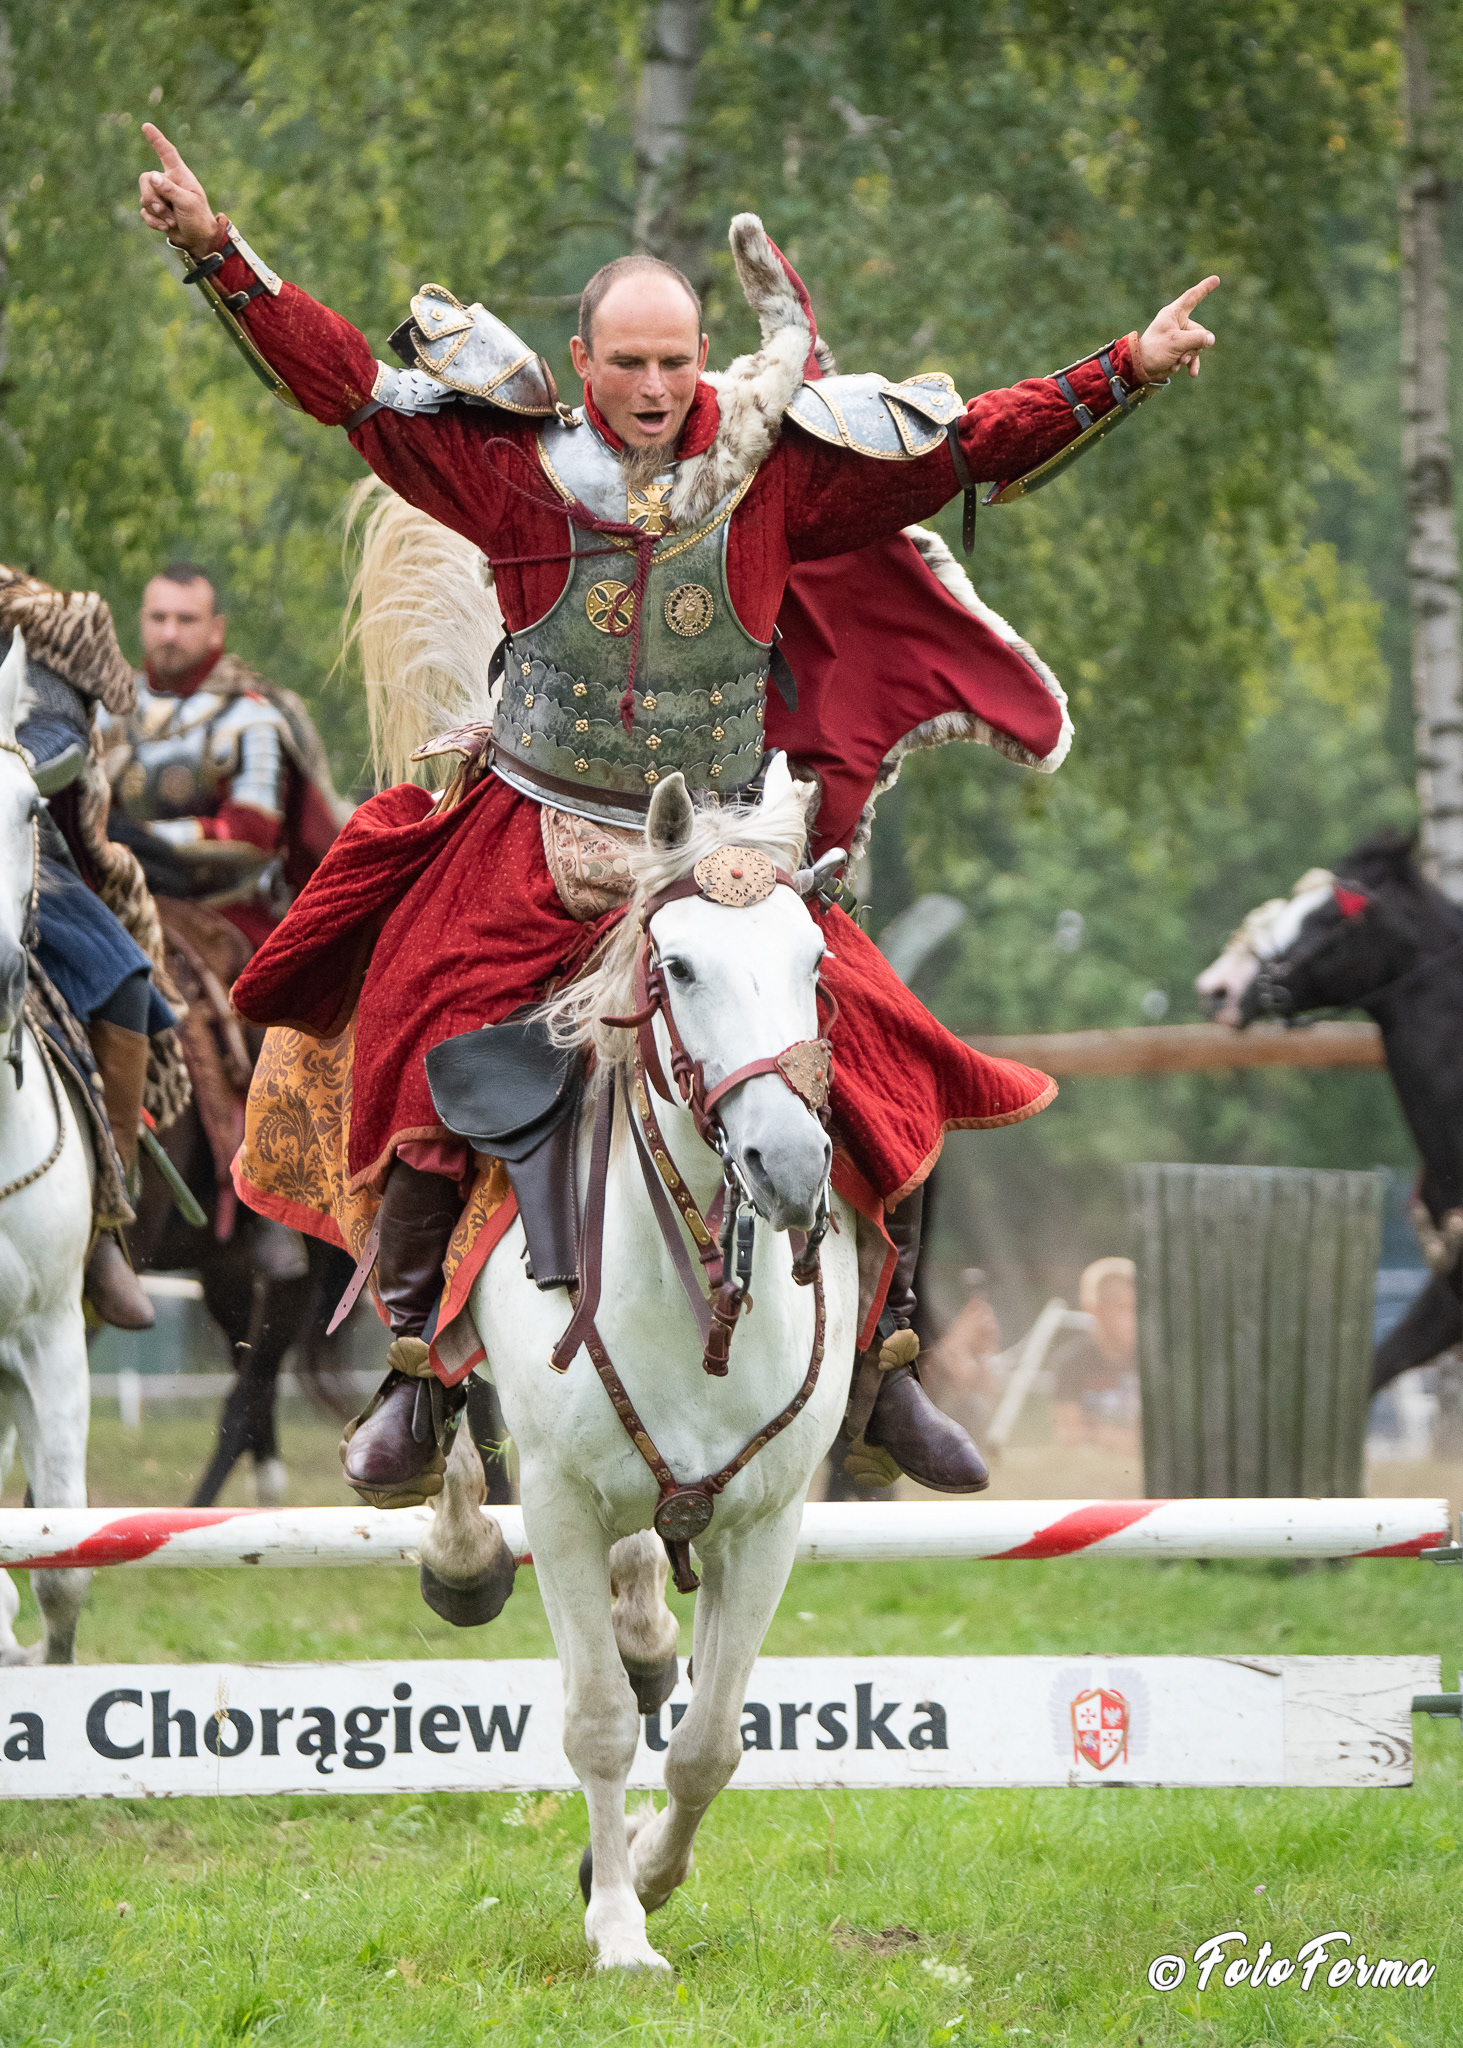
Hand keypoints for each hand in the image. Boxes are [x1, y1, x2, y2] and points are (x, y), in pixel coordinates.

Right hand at [138, 123, 221, 258]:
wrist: (198, 241)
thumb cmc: (198, 218)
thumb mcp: (188, 202)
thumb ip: (170, 189)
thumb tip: (152, 176)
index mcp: (179, 175)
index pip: (166, 152)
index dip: (156, 139)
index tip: (146, 126)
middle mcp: (167, 183)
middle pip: (145, 179)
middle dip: (151, 196)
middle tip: (164, 210)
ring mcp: (160, 197)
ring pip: (144, 197)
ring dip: (156, 212)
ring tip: (171, 221)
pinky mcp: (156, 212)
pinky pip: (144, 212)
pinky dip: (153, 221)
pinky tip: (165, 227)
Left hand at [1136, 276, 1219, 380]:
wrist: (1140, 369)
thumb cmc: (1154, 351)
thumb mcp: (1176, 343)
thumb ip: (1196, 339)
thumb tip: (1211, 339)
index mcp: (1174, 314)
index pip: (1192, 297)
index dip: (1204, 288)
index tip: (1216, 279)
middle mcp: (1178, 323)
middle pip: (1199, 331)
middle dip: (1194, 346)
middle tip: (1182, 355)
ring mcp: (1179, 338)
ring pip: (1197, 345)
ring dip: (1190, 356)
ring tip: (1179, 362)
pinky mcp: (1179, 351)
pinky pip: (1192, 355)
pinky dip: (1191, 363)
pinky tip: (1192, 373)